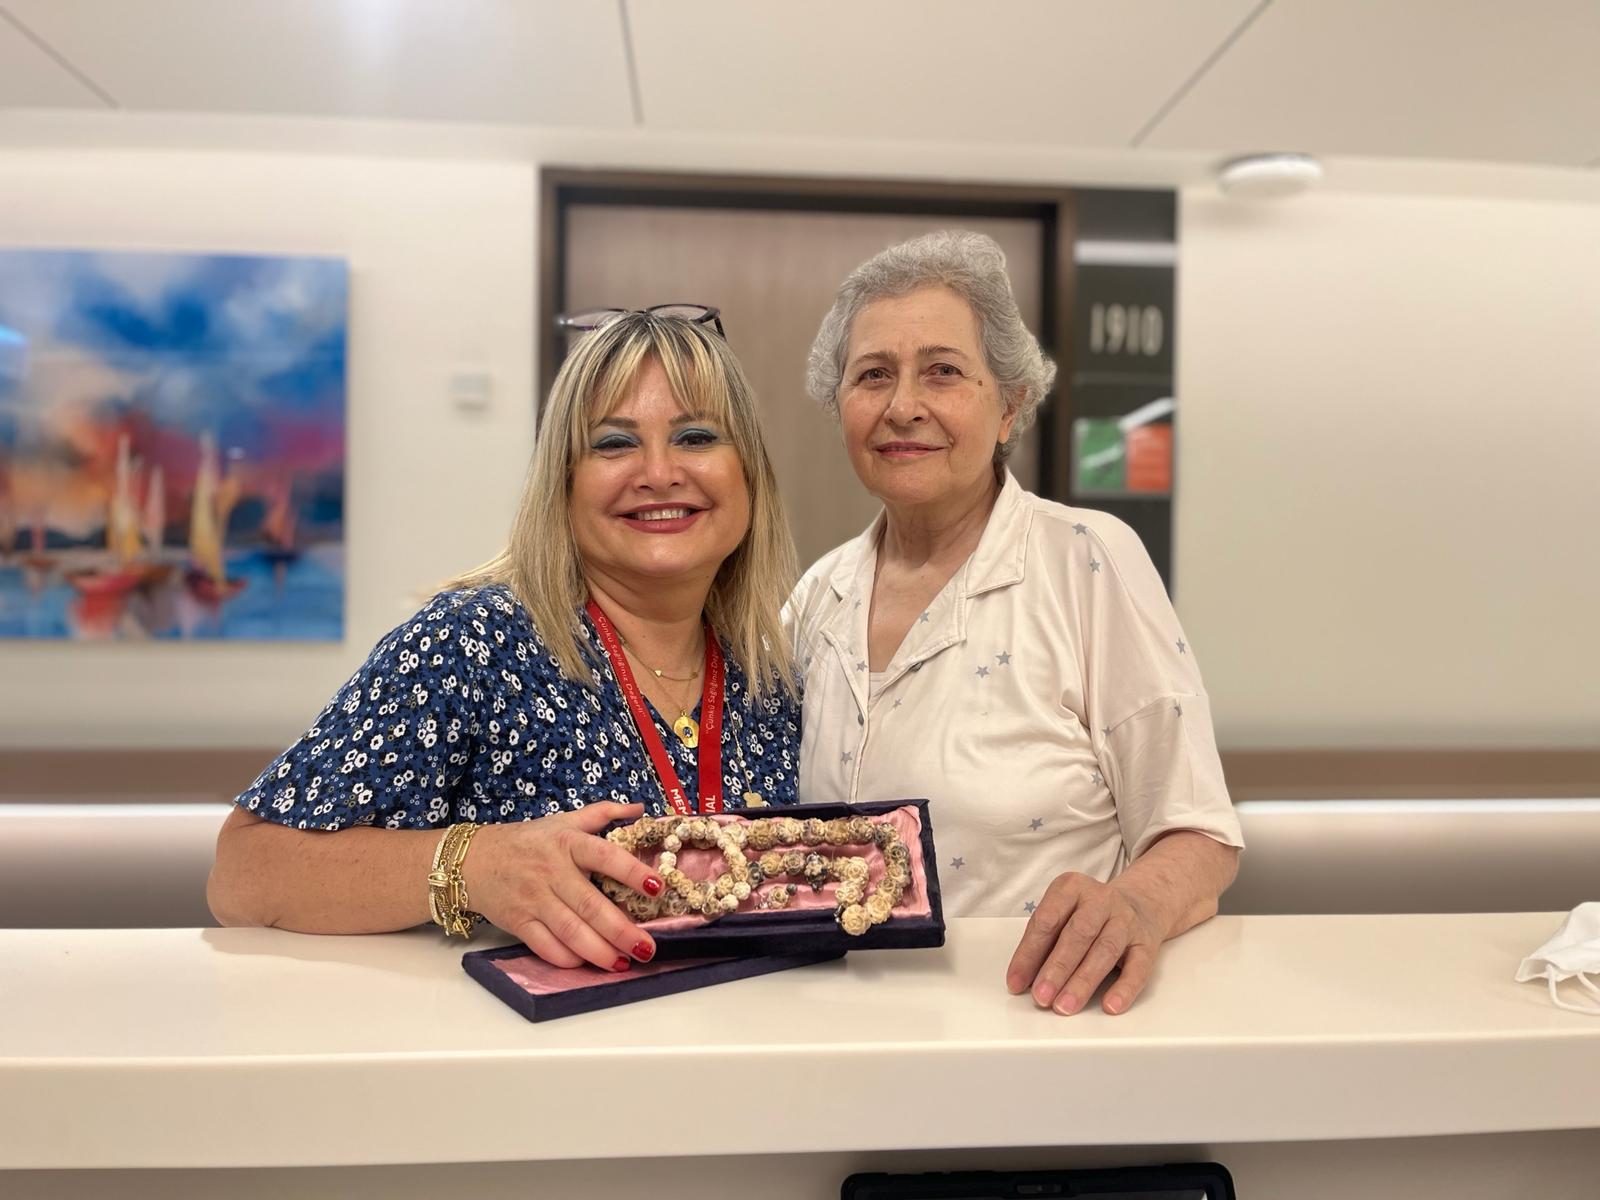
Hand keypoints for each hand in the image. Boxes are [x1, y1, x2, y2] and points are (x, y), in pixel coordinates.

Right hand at [464, 802, 664, 971]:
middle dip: (621, 930)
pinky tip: (587, 964)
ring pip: (570, 931)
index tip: (657, 886)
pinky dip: (567, 958)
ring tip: (623, 963)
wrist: (472, 860)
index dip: (631, 871)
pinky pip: (545, 946)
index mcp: (568, 842)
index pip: (604, 856)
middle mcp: (552, 871)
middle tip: (647, 947)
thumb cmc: (527, 841)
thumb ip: (602, 813)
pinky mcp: (518, 922)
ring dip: (599, 951)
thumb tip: (640, 809)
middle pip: (590, 905)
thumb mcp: (563, 821)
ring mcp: (534, 899)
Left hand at [1005, 872, 1167, 1014]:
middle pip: (1077, 935)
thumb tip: (1023, 979)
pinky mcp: (1146, 943)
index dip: (1029, 953)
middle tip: (1041, 996)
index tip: (1016, 982)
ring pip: (1104, 951)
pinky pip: (1138, 968)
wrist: (1141, 903)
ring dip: (1083, 982)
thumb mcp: (1064, 913)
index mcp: (1072, 887)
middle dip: (1057, 968)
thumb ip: (1044, 941)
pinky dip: (1124, 989)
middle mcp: (1101, 900)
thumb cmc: (1090, 913)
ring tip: (1065, 1006)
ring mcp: (1126, 920)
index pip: (1047, 920)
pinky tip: (1110, 1005)